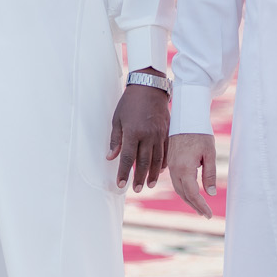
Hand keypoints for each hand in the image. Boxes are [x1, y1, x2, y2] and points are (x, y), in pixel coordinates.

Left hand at [108, 72, 169, 191]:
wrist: (149, 87)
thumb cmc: (130, 103)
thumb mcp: (117, 119)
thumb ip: (115, 140)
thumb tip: (110, 157)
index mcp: (133, 132)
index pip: (127, 158)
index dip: (123, 172)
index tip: (120, 184)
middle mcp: (147, 135)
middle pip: (143, 162)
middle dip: (139, 178)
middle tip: (137, 189)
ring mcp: (159, 134)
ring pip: (156, 159)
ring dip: (152, 174)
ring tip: (149, 185)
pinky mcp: (166, 132)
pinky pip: (166, 151)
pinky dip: (163, 162)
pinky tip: (160, 171)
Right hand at [167, 133, 218, 216]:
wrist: (186, 119)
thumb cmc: (200, 134)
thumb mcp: (210, 153)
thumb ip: (210, 174)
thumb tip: (211, 193)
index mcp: (184, 168)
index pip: (192, 193)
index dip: (201, 206)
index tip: (209, 215)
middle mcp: (174, 169)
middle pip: (183, 194)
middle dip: (194, 205)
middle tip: (205, 214)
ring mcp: (171, 166)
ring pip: (178, 189)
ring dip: (188, 199)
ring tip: (199, 207)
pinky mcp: (170, 163)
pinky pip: (175, 181)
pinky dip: (183, 190)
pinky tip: (190, 193)